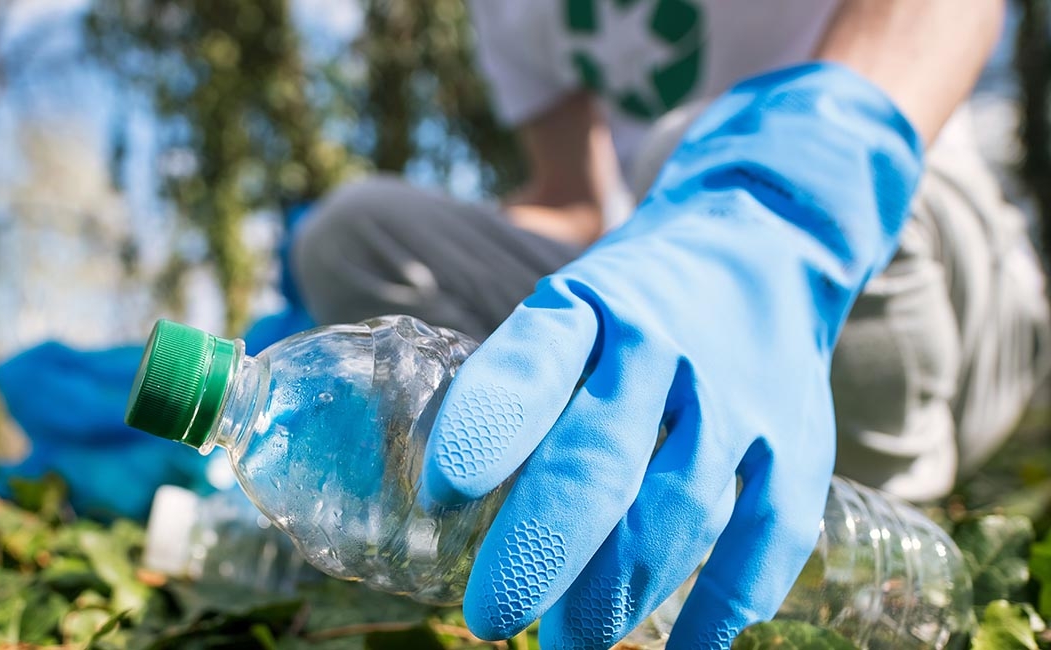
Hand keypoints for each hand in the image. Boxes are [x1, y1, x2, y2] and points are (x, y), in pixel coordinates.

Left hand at [421, 63, 921, 647]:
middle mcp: (665, 347)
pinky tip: (685, 648)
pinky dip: (725, 600)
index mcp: (589, 306)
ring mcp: (739, 395)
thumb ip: (518, 390)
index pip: (536, 361)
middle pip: (603, 457)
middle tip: (491, 616)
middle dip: (543, 546)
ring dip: (622, 589)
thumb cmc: (631, 302)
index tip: (442, 493)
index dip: (488, 426)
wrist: (763, 238)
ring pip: (681, 507)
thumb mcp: (567, 308)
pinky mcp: (797, 440)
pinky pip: (769, 533)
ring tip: (569, 641)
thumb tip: (442, 505)